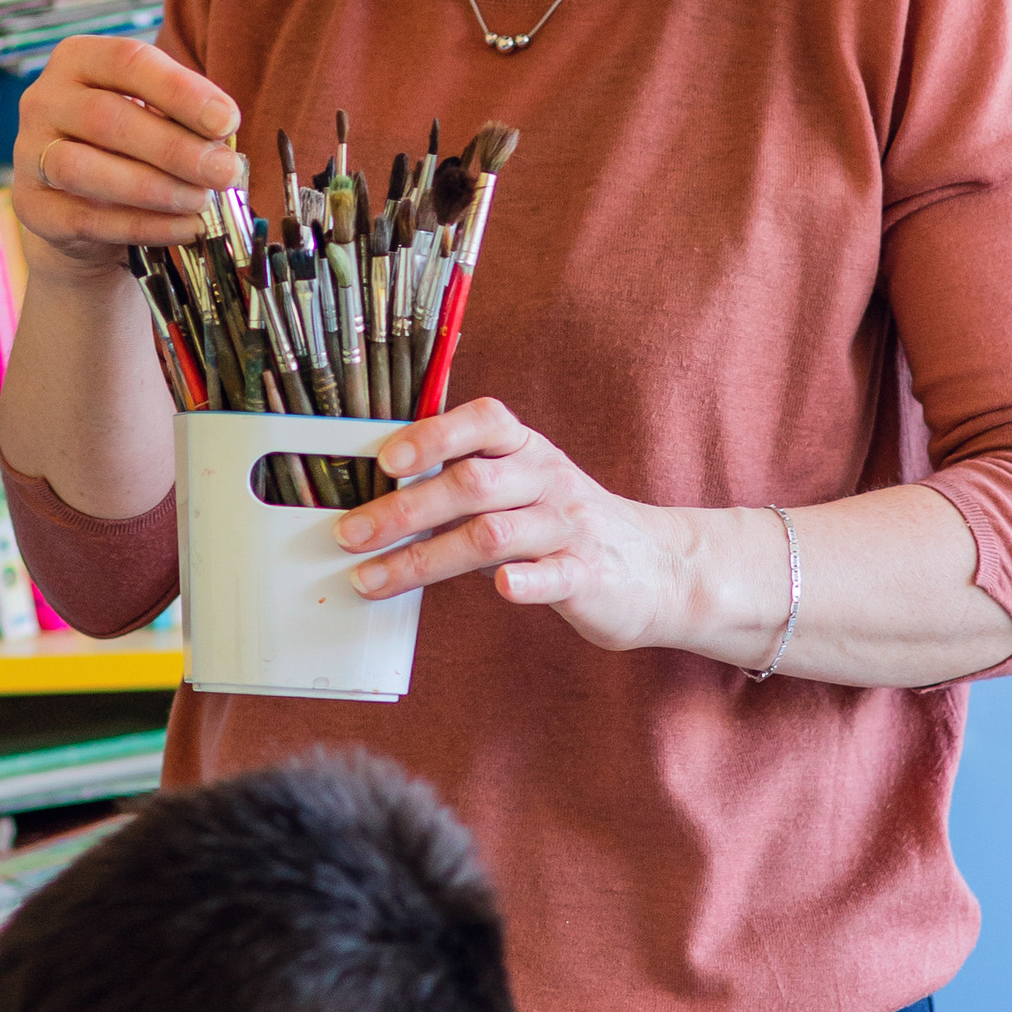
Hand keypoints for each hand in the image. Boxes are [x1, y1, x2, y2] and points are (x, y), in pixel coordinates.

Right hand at [11, 37, 243, 275]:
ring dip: (153, 188)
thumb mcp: (154, 115)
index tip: (227, 121)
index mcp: (78, 59)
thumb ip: (183, 117)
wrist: (82, 206)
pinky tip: (185, 227)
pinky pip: (86, 219)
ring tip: (201, 201)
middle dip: (174, 147)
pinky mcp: (32, 207)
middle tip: (224, 172)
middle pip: (106, 117)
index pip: (127, 61)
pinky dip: (143, 226)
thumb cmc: (129, 146)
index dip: (180, 91)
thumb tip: (221, 139)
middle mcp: (43, 100)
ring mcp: (28, 154)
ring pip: (83, 168)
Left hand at [334, 399, 695, 655]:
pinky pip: (555, 574)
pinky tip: (501, 588)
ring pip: (493, 535)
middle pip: (471, 484)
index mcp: (528, 452)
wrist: (661, 569)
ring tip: (374, 579)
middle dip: (403, 509)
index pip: (483, 423)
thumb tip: (381, 492)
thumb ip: (467, 484)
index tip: (386, 461)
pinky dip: (527, 581)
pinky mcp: (588, 576)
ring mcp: (569, 529)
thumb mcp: (524, 487)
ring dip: (425, 558)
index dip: (433, 435)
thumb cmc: (567, 527)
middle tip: (350, 535)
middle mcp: (548, 482)